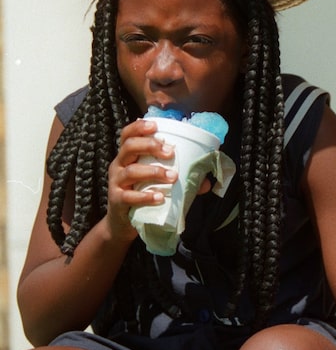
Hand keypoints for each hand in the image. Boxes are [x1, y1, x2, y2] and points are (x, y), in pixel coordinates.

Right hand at [106, 119, 177, 239]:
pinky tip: (160, 197)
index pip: (127, 135)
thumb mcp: (157, 182)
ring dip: (154, 171)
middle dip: (150, 145)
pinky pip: (129, 196)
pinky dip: (146, 196)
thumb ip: (179, 177)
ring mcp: (116, 183)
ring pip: (131, 171)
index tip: (155, 126)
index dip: (139, 127)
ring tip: (172, 177)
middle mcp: (119, 166)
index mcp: (128, 156)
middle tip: (171, 152)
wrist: (122, 223)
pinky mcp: (117, 201)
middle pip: (129, 147)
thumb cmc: (142, 195)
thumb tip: (205, 181)